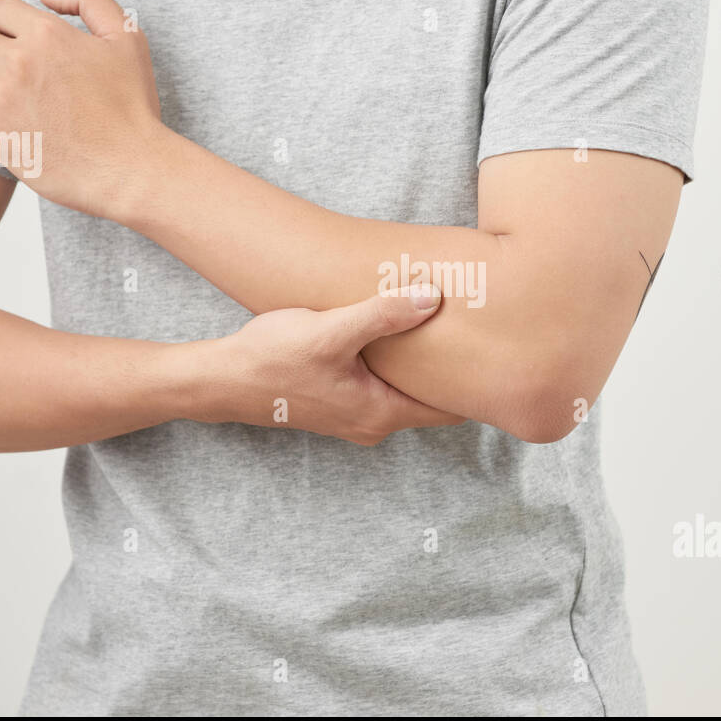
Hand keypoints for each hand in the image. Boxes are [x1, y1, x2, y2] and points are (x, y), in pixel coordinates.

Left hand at [0, 0, 160, 217]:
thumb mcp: (128, 39)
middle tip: (25, 82)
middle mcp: (18, 61)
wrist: (130, 169)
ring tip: (23, 112)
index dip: (9, 25)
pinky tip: (18, 134)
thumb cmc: (132, 106)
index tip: (26, 47)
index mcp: (47, 33)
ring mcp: (2, 99)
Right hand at [186, 285, 463, 444]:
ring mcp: (355, 414)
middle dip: (455, 371)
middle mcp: (373, 422)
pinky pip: (384, 385)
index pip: (451, 408)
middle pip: (433, 400)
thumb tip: (433, 297)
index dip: (477, 383)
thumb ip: (383, 315)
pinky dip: (399, 364)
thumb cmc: (273, 359)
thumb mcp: (332, 331)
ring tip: (448, 327)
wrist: (221, 380)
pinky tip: (400, 333)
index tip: (499, 353)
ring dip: (424, 365)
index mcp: (381, 414)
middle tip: (483, 332)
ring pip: (407, 390)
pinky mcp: (340, 400)